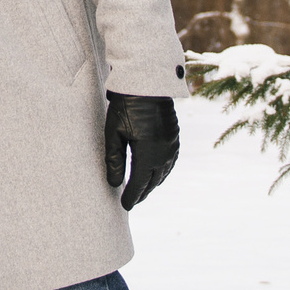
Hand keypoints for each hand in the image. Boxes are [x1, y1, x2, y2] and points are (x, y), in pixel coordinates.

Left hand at [102, 93, 179, 209]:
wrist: (147, 83)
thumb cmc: (125, 106)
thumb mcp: (114, 133)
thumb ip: (114, 161)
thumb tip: (114, 184)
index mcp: (147, 154)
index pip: (138, 184)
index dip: (131, 196)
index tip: (124, 206)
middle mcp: (163, 153)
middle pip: (152, 181)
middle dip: (142, 193)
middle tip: (132, 201)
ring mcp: (172, 145)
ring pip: (163, 173)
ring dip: (153, 183)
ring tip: (142, 190)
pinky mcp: (175, 137)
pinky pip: (171, 162)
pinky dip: (163, 171)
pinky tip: (156, 172)